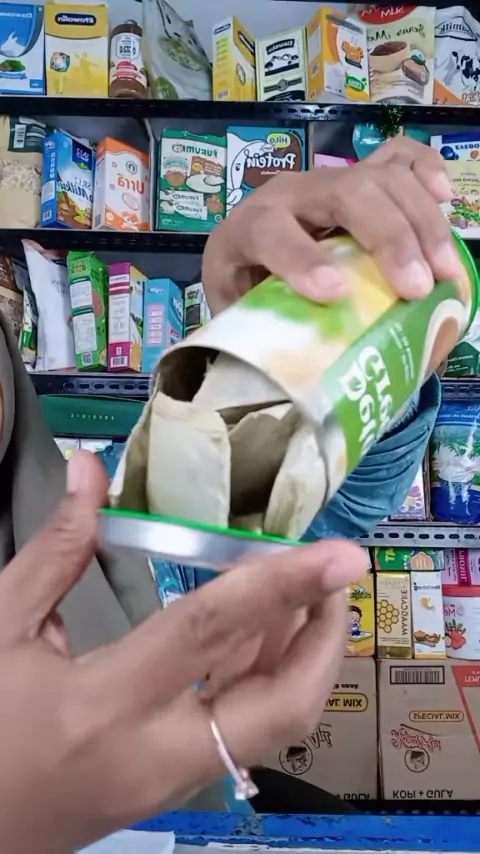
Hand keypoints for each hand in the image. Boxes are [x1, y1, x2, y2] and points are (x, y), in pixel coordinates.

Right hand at [0, 451, 363, 852]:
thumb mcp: (1, 630)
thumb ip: (54, 550)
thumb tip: (89, 472)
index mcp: (104, 705)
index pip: (212, 631)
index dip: (283, 584)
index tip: (342, 554)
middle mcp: (156, 754)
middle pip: (282, 704)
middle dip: (327, 638)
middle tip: (335, 575)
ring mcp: (174, 784)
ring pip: (275, 724)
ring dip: (306, 656)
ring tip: (309, 591)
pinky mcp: (176, 791)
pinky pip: (246, 730)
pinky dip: (268, 679)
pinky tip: (262, 636)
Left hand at [203, 136, 463, 313]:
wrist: (242, 255)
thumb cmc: (241, 292)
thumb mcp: (238, 315)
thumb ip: (260, 333)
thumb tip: (301, 369)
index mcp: (246, 230)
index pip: (270, 232)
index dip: (302, 259)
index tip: (335, 293)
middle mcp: (289, 194)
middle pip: (344, 193)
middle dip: (388, 238)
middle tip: (418, 288)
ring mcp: (326, 179)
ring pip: (380, 177)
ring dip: (421, 221)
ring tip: (445, 270)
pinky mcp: (355, 176)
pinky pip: (396, 156)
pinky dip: (424, 170)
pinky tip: (444, 197)